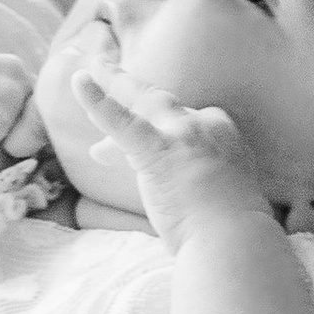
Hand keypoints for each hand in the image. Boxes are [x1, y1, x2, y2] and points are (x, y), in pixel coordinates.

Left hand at [72, 59, 267, 243]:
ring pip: (142, 101)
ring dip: (114, 84)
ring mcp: (183, 134)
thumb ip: (195, 179)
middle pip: (160, 105)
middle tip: (106, 71)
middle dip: (130, 89)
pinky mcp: (159, 150)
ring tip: (90, 71)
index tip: (126, 145)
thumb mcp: (219, 193)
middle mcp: (205, 126)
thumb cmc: (230, 232)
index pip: (180, 122)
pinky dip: (98, 101)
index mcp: (223, 135)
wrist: (234, 243)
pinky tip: (79, 81)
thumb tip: (168, 184)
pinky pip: (121, 121)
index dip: (153, 129)